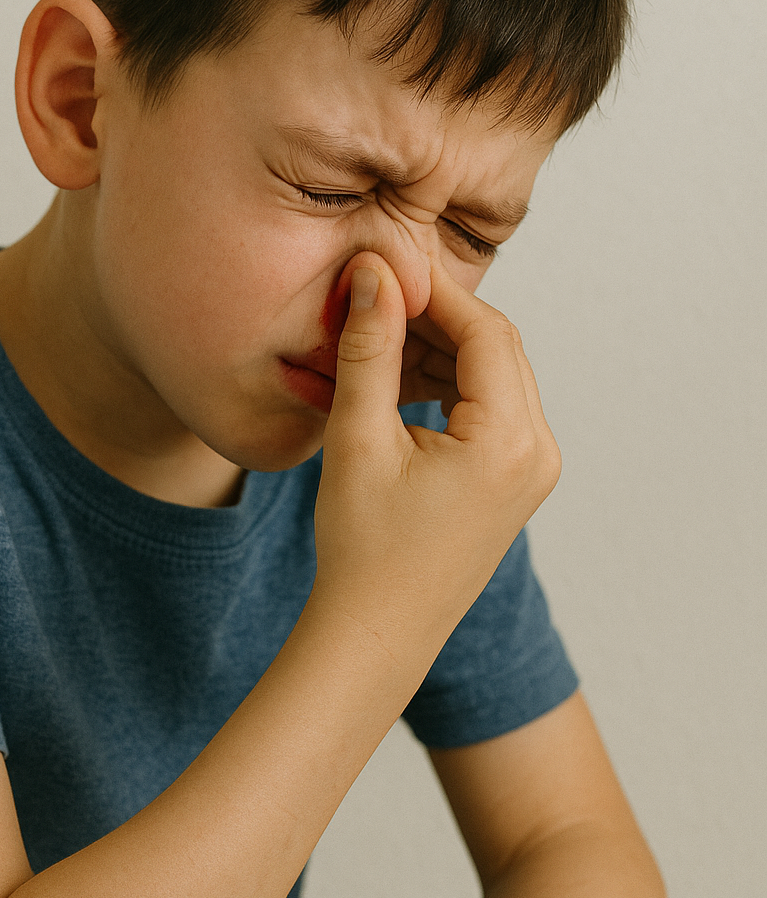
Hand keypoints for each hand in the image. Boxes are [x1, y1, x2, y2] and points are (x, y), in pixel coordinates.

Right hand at [312, 248, 560, 674]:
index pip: (485, 331)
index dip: (434, 290)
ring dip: (441, 348)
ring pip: (494, 374)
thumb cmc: (364, 549)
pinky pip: (491, 407)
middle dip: (438, 315)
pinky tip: (397, 378)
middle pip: (497, 348)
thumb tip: (374, 274)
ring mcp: (534, 469)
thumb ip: (370, 349)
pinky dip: (449, 383)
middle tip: (377, 294)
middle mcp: (538, 452)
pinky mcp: (516, 480)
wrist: (377, 631)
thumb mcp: (358, 439)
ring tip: (377, 337)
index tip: (385, 266)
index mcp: (510, 442)